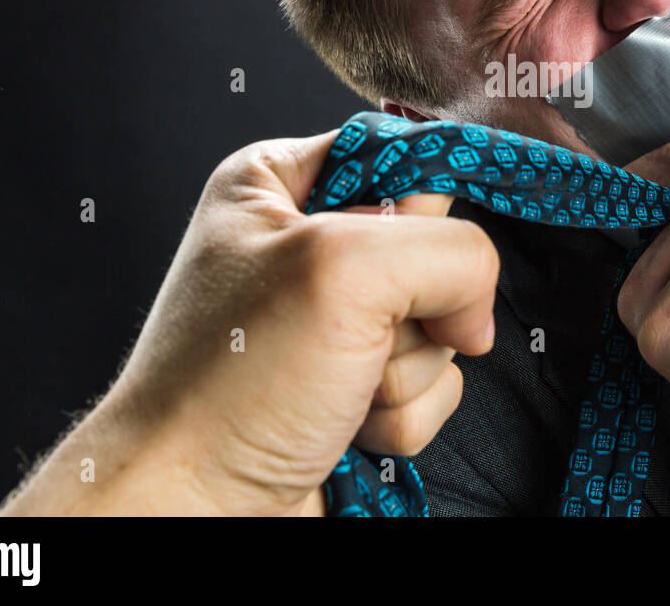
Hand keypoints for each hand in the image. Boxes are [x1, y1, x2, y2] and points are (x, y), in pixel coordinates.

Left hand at [0, 131, 497, 515]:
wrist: (192, 513)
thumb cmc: (228, 388)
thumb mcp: (344, 273)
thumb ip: (449, 251)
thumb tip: (478, 302)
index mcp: (277, 185)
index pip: (400, 156)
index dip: (417, 210)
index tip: (395, 252)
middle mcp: (306, 248)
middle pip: (432, 249)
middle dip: (415, 307)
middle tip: (357, 334)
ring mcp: (335, 325)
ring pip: (441, 326)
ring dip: (406, 373)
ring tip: (340, 391)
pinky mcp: (356, 388)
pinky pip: (432, 388)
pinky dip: (402, 417)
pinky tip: (349, 427)